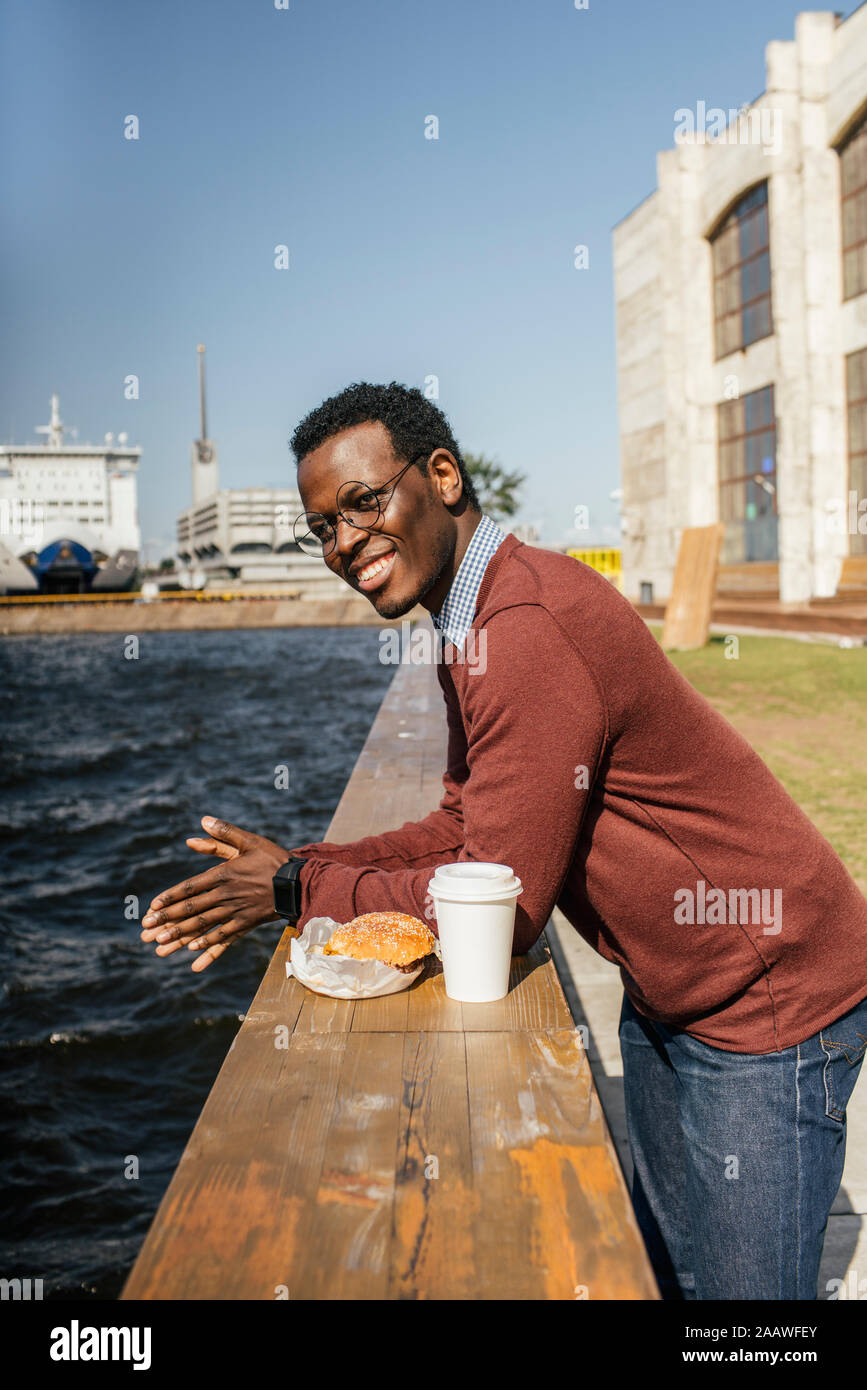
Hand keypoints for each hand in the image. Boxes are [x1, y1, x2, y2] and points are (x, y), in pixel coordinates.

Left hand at [140, 816, 292, 970]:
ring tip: (161, 946)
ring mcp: (236, 911)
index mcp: (223, 874)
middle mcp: (226, 895)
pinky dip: (208, 944)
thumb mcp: (249, 841)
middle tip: (147, 931)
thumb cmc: (273, 859)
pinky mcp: (246, 923)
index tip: (152, 907)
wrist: (299, 882)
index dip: (169, 897)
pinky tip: (193, 950)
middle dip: (166, 920)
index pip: (189, 887)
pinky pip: (224, 936)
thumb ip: (224, 833)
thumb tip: (202, 820)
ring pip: (203, 925)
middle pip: (191, 909)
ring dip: (180, 935)